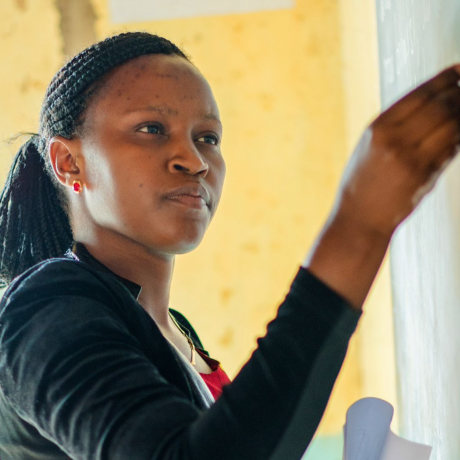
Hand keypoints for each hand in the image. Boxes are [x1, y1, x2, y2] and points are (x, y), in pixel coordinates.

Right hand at [337, 65, 459, 237]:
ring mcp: (410, 158)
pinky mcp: (424, 175)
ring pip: (451, 125)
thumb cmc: (362, 182)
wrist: (359, 218)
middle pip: (440, 106)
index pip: (419, 94)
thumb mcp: (370, 147)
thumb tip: (431, 103)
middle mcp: (394, 139)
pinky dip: (458, 138)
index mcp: (377, 128)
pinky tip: (458, 134)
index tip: (458, 70)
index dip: (444, 79)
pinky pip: (451, 149)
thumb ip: (395, 125)